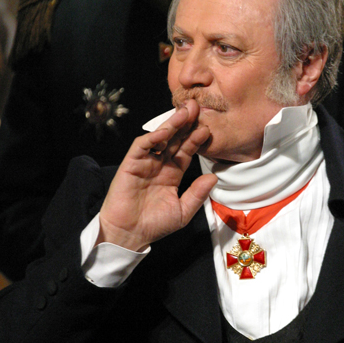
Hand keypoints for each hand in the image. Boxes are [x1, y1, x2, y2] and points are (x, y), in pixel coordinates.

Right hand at [97, 99, 216, 250]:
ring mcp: (145, 163)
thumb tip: (213, 178)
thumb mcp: (183, 211)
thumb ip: (197, 194)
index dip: (196, 139)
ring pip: (159, 138)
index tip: (208, 129)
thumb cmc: (154, 225)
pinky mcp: (131, 164)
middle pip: (174, 139)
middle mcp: (159, 165)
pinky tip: (165, 130)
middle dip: (185, 123)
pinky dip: (152, 138)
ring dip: (171, 124)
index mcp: (172, 173)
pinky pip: (141, 147)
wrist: (130, 235)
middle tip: (198, 107)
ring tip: (185, 112)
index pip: (186, 151)